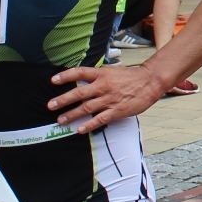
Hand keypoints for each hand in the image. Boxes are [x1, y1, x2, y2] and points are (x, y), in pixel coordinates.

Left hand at [48, 61, 168, 132]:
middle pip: (79, 93)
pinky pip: (99, 119)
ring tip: (61, 120)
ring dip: (72, 114)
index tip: (53, 80)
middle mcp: (103, 86)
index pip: (79, 73)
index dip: (65, 76)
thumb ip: (98, 76)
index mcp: (101, 74)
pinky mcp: (116, 110)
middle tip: (50, 105)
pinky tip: (80, 129)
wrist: (150, 81)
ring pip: (86, 108)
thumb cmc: (131, 76)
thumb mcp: (112, 71)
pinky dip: (88, 125)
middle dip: (63, 100)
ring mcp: (109, 99)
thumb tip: (83, 80)